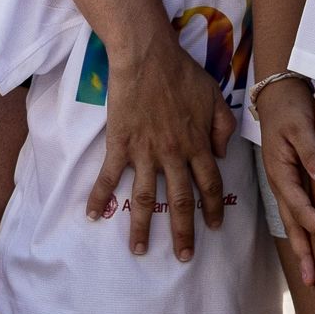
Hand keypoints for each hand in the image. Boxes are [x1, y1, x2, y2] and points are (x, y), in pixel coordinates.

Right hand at [88, 28, 231, 258]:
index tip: (214, 227)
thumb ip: (223, 128)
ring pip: (147, 197)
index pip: (210, 184)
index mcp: (198, 144)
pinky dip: (99, 196)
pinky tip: (91, 215)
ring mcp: (145, 151)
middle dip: (183, 232)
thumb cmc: (183, 73)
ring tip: (140, 251)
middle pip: (181, 200)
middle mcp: (174, 154)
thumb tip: (223, 155)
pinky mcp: (120, 144)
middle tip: (185, 256)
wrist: (147, 57)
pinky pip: (109, 176)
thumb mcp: (216, 97)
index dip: (213, 207)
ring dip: (143, 227)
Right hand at [252, 75, 314, 285]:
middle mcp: (279, 183)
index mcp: (281, 172)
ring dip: (302, 248)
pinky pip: (296, 211)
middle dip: (304, 253)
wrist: (277, 95)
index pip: (301, 207)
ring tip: (311, 274)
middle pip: (293, 223)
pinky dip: (303, 230)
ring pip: (292, 221)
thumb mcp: (301, 127)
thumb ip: (313, 153)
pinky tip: (310, 245)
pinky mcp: (289, 180)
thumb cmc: (291, 109)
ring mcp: (282, 183)